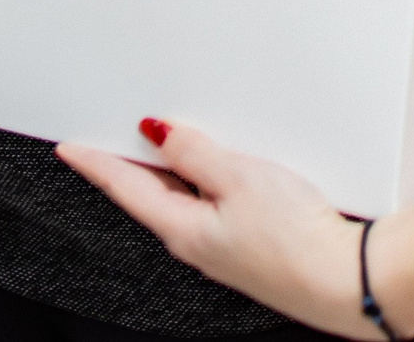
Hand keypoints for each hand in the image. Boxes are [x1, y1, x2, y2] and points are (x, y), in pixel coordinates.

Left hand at [58, 128, 382, 338]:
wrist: (343, 280)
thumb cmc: (294, 239)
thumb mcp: (239, 179)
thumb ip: (196, 154)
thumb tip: (160, 134)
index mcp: (182, 228)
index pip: (125, 187)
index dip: (96, 162)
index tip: (70, 148)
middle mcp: (194, 241)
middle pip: (149, 194)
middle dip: (130, 163)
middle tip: (110, 133)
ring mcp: (220, 246)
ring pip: (181, 199)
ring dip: (168, 169)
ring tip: (160, 141)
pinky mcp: (246, 245)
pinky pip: (209, 206)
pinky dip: (200, 181)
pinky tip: (214, 169)